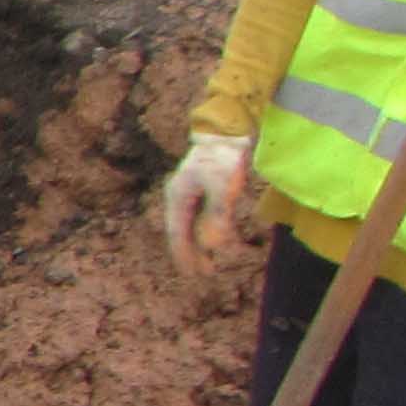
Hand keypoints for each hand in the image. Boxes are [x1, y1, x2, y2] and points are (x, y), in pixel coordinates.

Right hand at [162, 131, 253, 271]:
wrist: (228, 132)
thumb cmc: (224, 159)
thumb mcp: (224, 188)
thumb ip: (217, 216)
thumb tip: (212, 246)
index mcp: (178, 197)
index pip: (177, 232)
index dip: (184, 254)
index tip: (192, 273)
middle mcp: (180, 196)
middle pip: (182, 230)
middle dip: (192, 252)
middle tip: (204, 273)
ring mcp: (190, 191)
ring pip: (191, 224)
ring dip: (200, 243)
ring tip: (210, 260)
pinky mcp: (203, 187)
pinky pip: (201, 215)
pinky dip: (207, 229)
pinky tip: (218, 236)